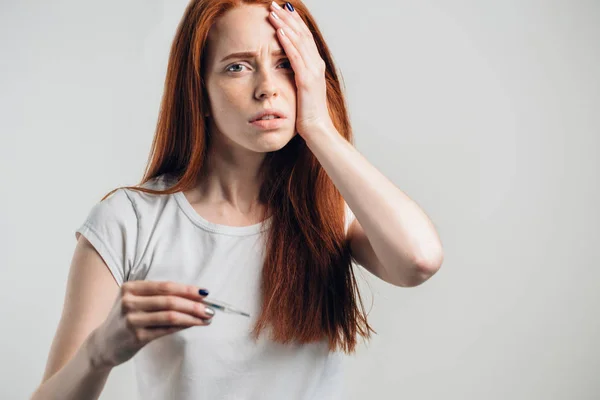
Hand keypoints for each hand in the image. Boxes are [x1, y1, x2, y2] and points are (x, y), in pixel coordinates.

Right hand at [86, 281, 214, 369]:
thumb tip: (195, 296)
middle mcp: (129, 302)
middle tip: (210, 308)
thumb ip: (159, 296)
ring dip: (192, 316)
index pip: (165, 286)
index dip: (187, 289)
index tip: (205, 293)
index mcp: (130, 288)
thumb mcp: (136, 301)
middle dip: (194, 304)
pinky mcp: (136, 337)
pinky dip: (182, 326)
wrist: (103, 344)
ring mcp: (131, 320)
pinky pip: (165, 330)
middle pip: (170, 300)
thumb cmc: (126, 319)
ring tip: (206, 318)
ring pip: (170, 315)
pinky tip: (193, 325)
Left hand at [268, 1, 334, 140]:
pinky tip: (278, 32)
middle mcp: (316, 65)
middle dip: (287, 17)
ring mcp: (313, 72)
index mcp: (315, 66)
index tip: (281, 10)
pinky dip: (287, 43)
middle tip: (273, 4)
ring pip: (298, 41)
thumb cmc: (307, 114)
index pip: (304, 37)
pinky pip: (295, 57)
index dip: (293, 22)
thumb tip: (284, 68)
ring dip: (284, 25)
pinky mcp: (307, 81)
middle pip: (301, 34)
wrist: (318, 130)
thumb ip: (296, 76)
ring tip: (272, 13)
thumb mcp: (301, 91)